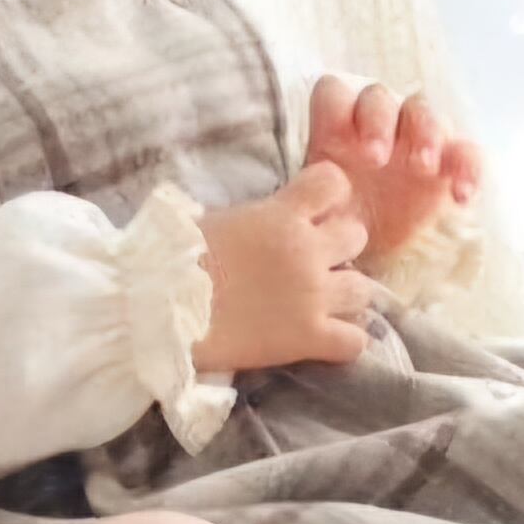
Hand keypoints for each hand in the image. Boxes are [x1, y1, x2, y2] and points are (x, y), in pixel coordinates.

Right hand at [193, 163, 375, 374]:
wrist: (160, 310)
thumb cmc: (173, 260)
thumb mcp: (215, 220)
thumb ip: (252, 218)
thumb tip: (258, 220)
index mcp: (281, 215)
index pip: (332, 183)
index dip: (328, 196)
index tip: (315, 209)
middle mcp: (307, 251)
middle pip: (355, 236)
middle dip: (339, 247)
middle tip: (314, 262)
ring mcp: (313, 296)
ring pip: (363, 289)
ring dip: (345, 294)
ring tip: (321, 303)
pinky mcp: (308, 339)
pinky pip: (354, 341)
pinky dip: (345, 340)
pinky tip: (325, 339)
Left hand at [306, 78, 482, 262]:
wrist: (369, 250)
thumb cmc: (337, 223)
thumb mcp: (316, 210)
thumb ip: (309, 194)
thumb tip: (303, 196)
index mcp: (335, 127)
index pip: (334, 92)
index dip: (338, 112)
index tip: (344, 148)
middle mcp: (375, 122)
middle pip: (379, 97)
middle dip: (378, 122)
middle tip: (376, 159)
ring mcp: (414, 137)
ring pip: (424, 113)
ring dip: (425, 134)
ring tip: (422, 168)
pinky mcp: (447, 160)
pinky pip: (466, 151)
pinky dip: (468, 169)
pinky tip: (461, 197)